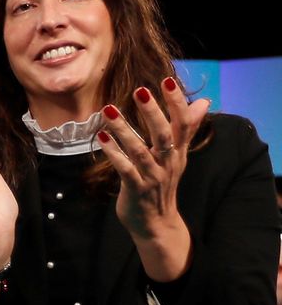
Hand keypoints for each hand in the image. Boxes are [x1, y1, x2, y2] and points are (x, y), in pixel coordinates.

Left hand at [99, 79, 208, 280]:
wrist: (156, 225)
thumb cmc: (162, 183)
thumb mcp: (177, 155)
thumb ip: (186, 128)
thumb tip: (203, 102)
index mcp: (179, 152)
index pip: (183, 124)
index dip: (177, 103)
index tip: (168, 80)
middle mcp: (169, 163)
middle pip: (164, 135)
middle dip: (154, 112)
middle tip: (141, 89)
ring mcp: (153, 177)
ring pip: (141, 151)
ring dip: (125, 130)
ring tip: (109, 110)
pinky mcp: (137, 190)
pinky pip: (125, 170)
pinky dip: (114, 154)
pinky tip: (101, 138)